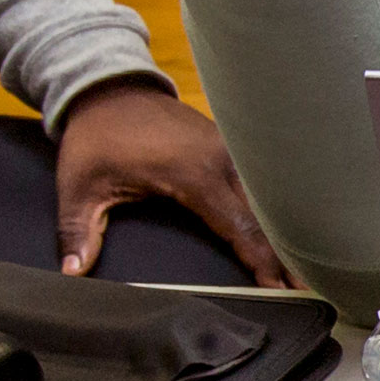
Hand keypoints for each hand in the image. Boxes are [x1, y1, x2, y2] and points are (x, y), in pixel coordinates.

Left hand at [53, 81, 295, 284]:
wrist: (108, 89)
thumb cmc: (96, 138)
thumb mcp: (80, 186)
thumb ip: (79, 231)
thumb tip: (73, 272)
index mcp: (193, 174)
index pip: (241, 227)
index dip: (263, 262)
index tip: (283, 291)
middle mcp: (221, 159)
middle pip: (266, 216)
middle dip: (286, 255)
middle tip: (306, 290)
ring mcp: (230, 148)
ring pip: (267, 198)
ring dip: (282, 231)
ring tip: (302, 268)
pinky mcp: (229, 145)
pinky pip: (257, 182)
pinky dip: (270, 209)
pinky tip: (281, 232)